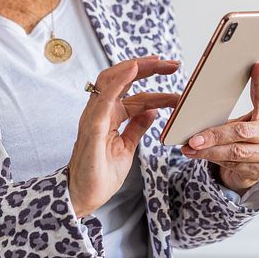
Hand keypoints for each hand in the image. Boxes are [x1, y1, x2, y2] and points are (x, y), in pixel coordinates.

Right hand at [67, 55, 181, 218]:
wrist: (83, 196)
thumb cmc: (100, 174)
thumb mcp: (127, 148)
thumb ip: (136, 128)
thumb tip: (152, 112)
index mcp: (110, 116)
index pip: (135, 94)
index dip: (156, 85)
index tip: (175, 81)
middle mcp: (101, 111)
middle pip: (122, 79)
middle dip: (147, 68)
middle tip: (172, 64)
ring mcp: (95, 117)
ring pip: (110, 80)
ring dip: (134, 67)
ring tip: (156, 61)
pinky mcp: (93, 127)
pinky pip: (105, 98)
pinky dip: (119, 82)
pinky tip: (133, 70)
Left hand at [180, 62, 258, 194]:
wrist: (258, 163)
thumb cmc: (249, 134)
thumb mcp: (249, 117)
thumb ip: (243, 104)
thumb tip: (214, 90)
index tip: (256, 67)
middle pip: (241, 132)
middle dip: (215, 135)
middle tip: (194, 138)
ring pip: (234, 152)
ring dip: (208, 150)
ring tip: (189, 148)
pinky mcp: (258, 172)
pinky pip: (231, 164)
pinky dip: (212, 158)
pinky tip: (198, 155)